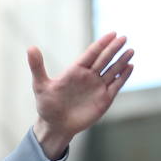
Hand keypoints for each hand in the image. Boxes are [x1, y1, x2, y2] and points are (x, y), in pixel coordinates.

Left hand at [30, 33, 134, 158]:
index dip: (102, 44)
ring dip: (121, 61)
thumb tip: (30, 48)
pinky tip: (130, 67)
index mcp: (76, 70)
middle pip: (104, 59)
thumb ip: (37, 67)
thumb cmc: (47, 106)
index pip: (91, 53)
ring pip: (112, 71)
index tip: (112, 34)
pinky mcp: (104, 99)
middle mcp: (89, 76)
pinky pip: (115, 86)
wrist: (55, 126)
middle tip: (124, 38)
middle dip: (114, 49)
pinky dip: (123, 77)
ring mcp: (97, 87)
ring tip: (130, 50)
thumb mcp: (40, 86)